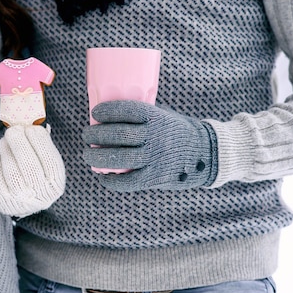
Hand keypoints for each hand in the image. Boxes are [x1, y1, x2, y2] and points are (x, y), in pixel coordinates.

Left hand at [0, 124, 64, 217]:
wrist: (28, 200)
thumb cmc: (38, 171)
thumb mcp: (47, 161)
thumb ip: (43, 145)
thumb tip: (30, 124)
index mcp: (56, 182)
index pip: (49, 161)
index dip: (39, 142)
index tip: (30, 128)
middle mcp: (41, 194)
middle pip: (29, 166)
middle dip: (19, 143)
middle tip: (13, 130)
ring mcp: (22, 199)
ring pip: (12, 171)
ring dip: (6, 151)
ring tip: (5, 140)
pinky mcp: (4, 201)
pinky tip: (1, 155)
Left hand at [82, 100, 217, 191]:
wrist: (207, 154)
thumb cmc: (176, 131)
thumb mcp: (164, 115)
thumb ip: (142, 115)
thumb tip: (109, 113)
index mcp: (157, 118)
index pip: (127, 110)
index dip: (108, 111)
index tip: (95, 113)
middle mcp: (155, 137)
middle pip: (118, 135)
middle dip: (96, 135)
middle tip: (86, 135)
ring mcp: (155, 158)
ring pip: (119, 158)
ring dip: (97, 157)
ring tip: (87, 154)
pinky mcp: (155, 177)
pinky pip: (128, 181)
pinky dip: (112, 180)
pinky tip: (102, 176)